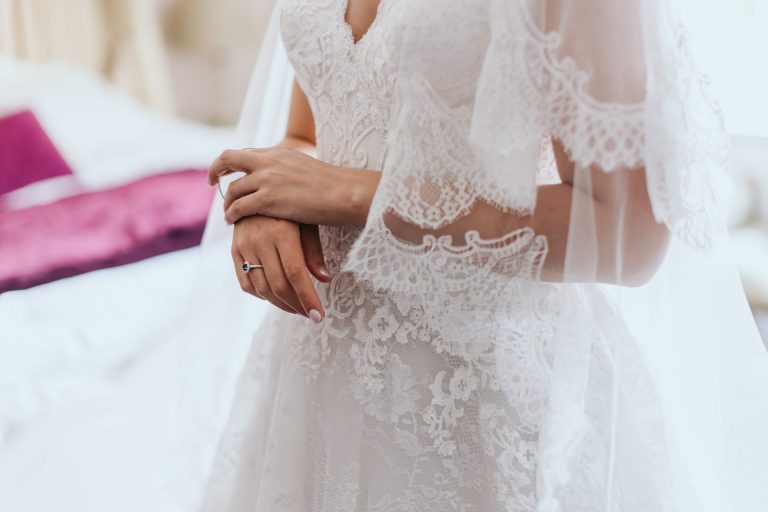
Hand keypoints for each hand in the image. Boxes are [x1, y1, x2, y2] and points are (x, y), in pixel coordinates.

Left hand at [208, 147, 379, 225]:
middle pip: (229, 159)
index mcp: (280, 152)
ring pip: (233, 189)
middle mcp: (269, 160)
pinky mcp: (268, 199)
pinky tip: (233, 222)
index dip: (232, 162)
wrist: (346, 193)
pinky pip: (239, 207)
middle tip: (213, 183)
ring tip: (228, 214)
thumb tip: (290, 177)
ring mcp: (267, 179)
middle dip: (216, 170)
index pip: (246, 153)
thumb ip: (291, 169)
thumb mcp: (308, 168)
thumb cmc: (335, 186)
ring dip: (227, 202)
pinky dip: (232, 215)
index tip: (226, 172)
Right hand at [232, 215, 331, 321]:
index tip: (318, 316)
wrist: (256, 188)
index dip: (307, 298)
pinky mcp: (234, 250)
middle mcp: (260, 239)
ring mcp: (244, 246)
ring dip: (281, 304)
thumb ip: (313, 251)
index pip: (296, 274)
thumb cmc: (291, 206)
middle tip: (311, 315)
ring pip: (261, 288)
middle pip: (278, 285)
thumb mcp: (307, 222)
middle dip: (297, 306)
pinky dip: (261, 295)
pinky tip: (276, 297)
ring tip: (297, 308)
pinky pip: (245, 283)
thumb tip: (324, 279)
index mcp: (282, 232)